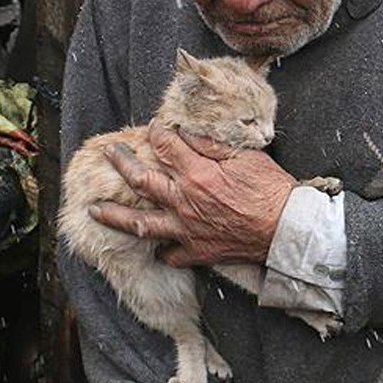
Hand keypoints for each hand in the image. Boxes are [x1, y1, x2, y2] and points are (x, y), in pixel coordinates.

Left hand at [88, 120, 295, 267]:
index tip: (153, 128)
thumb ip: (213, 144)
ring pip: (140, 223)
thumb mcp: (247, 156)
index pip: (165, 146)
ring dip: (114, 216)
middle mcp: (184, 201)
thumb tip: (186, 133)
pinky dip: (161, 250)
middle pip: (141, 180)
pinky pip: (170, 254)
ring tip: (95, 209)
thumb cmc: (272, 189)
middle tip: (109, 153)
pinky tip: (156, 245)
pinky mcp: (197, 251)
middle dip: (122, 162)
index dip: (157, 133)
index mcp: (197, 173)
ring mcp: (186, 229)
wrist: (287, 229)